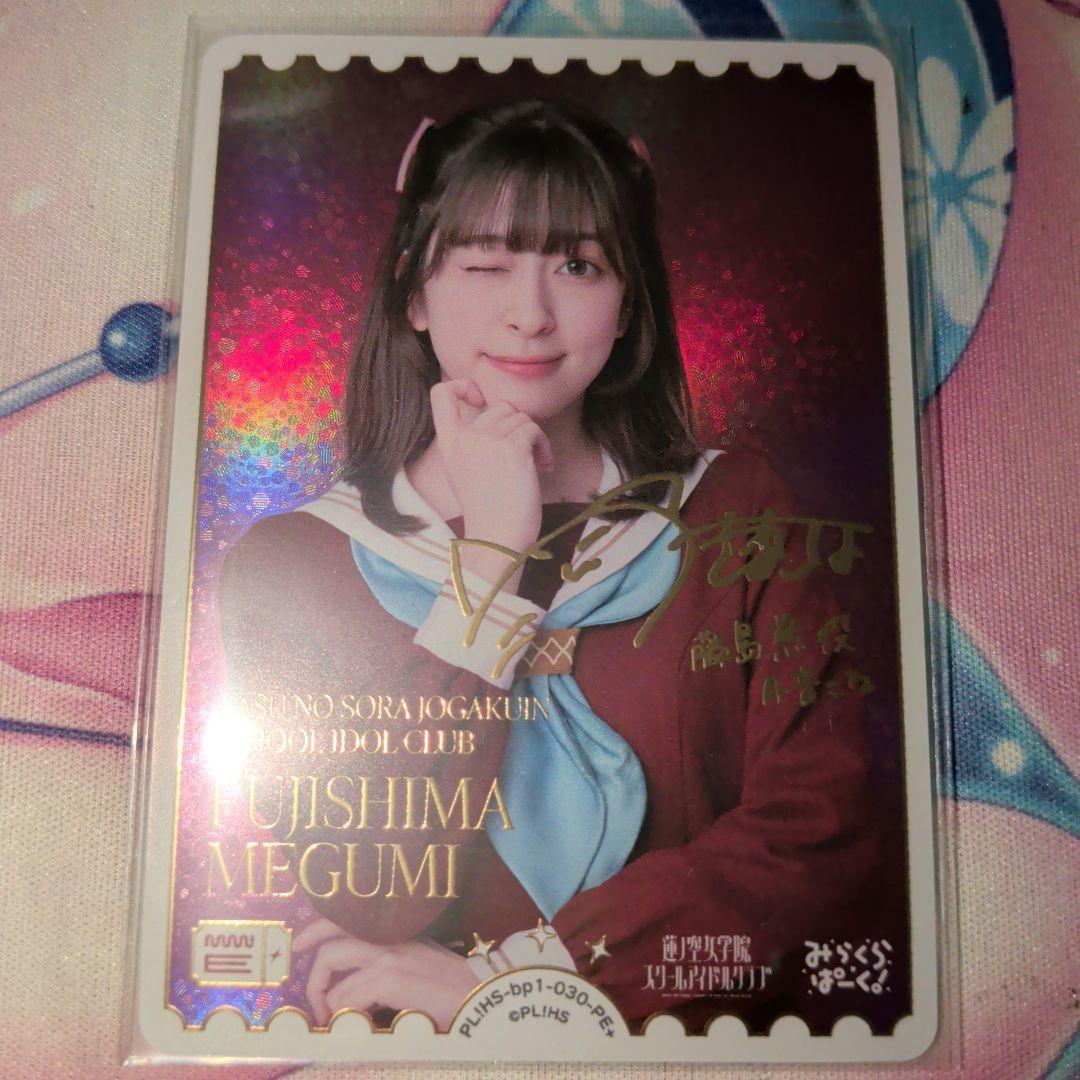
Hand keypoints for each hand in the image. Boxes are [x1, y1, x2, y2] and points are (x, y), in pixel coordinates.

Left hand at [294, 917, 480, 1031]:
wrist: (484, 998)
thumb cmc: (454, 993)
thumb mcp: (420, 970)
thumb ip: (391, 972)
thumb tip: (355, 989)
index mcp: (397, 934)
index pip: (347, 917)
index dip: (317, 928)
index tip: (301, 945)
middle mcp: (391, 937)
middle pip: (330, 940)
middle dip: (312, 973)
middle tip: (315, 1001)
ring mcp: (390, 954)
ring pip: (332, 964)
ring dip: (325, 1000)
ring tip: (335, 1021)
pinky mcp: (393, 978)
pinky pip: (347, 996)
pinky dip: (345, 1015)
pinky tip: (362, 1026)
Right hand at [430, 380, 553, 565]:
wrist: (498, 539)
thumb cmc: (490, 512)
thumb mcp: (467, 472)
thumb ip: (474, 444)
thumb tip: (501, 416)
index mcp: (448, 444)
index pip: (440, 393)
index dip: (462, 386)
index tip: (481, 400)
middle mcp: (464, 438)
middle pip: (499, 406)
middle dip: (518, 427)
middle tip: (526, 455)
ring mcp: (486, 440)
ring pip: (521, 418)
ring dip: (534, 439)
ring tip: (535, 465)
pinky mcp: (511, 447)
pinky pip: (534, 429)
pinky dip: (544, 447)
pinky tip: (542, 468)